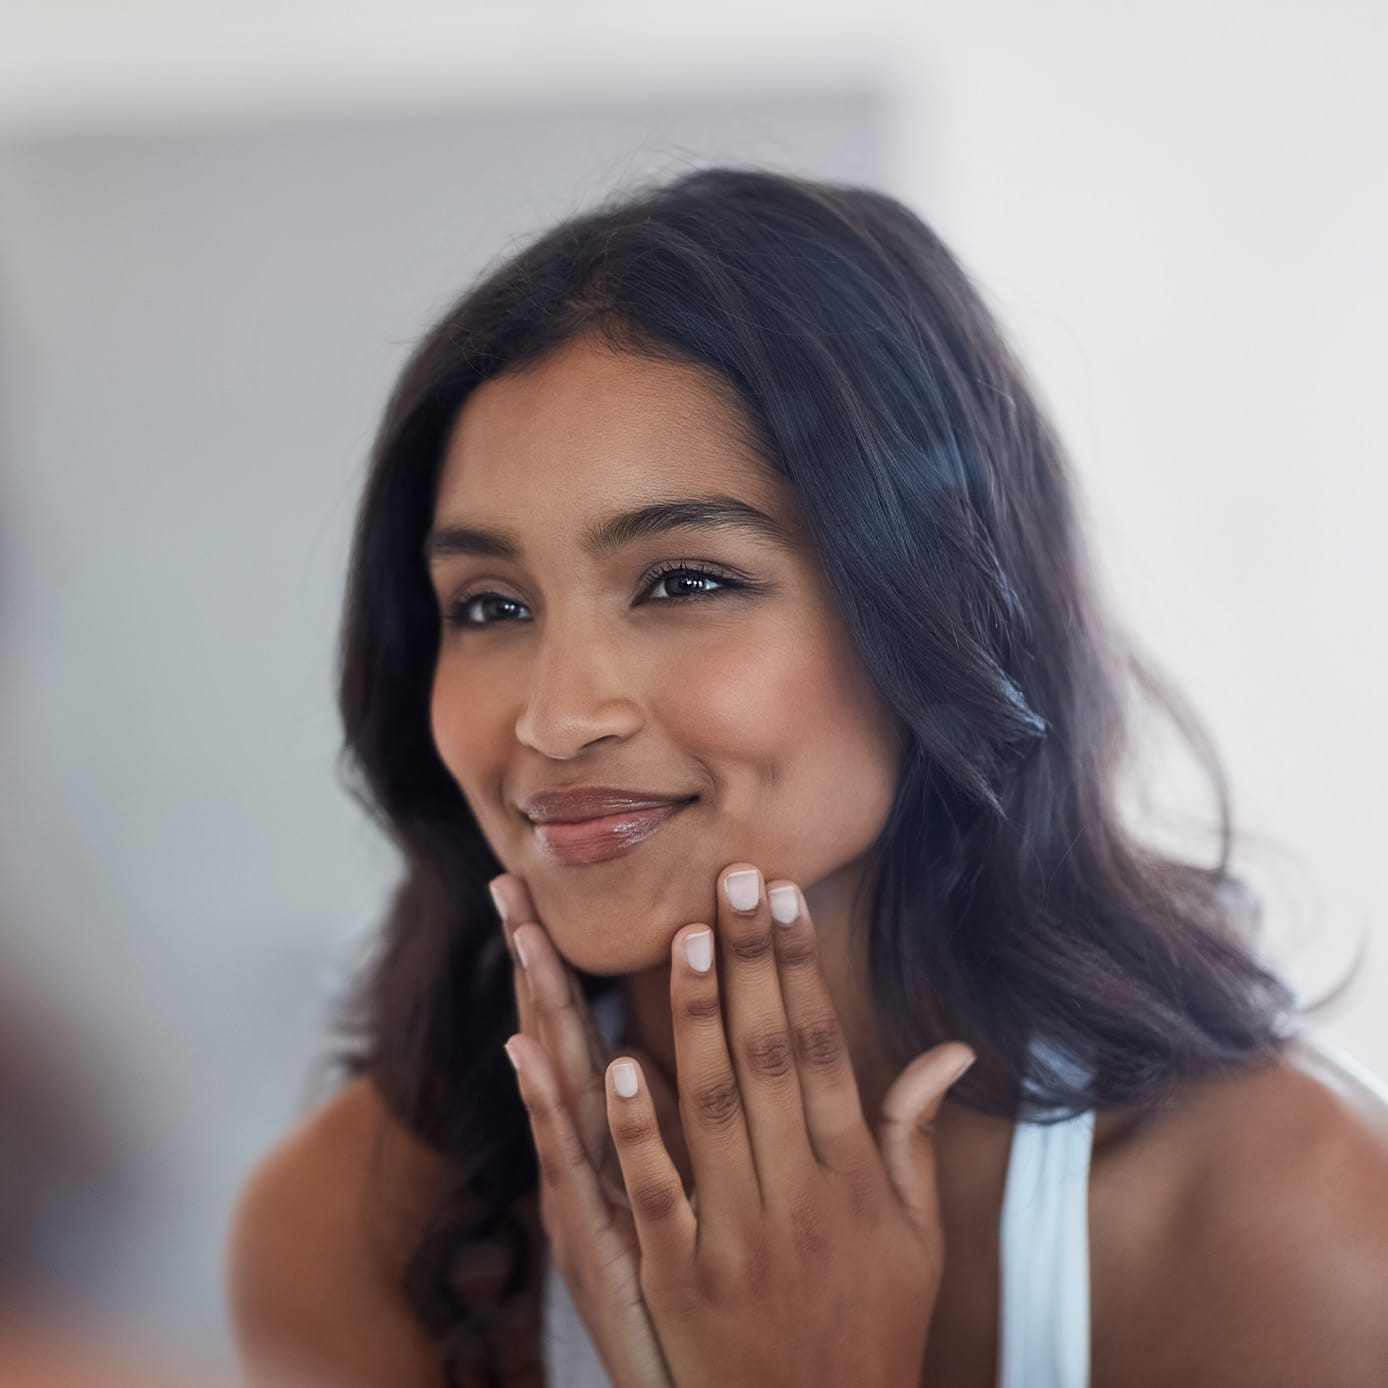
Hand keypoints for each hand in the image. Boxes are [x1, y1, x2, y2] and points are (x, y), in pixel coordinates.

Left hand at [501, 864, 974, 1387]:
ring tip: (687, 937)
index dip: (802, 970)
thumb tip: (950, 1048)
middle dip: (753, 962)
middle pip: (771, 1058)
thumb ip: (914, 1137)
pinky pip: (658, 1193)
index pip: (824, 1049)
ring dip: (700, 1020)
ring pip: (715, 1109)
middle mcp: (803, 1197)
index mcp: (856, 1177)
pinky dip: (638, 1129)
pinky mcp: (682, 1280)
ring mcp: (740, 1239)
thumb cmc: (874, 1327)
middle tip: (734, 878)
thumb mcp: (918, 1238)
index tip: (785, 900)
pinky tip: (618, 1062)